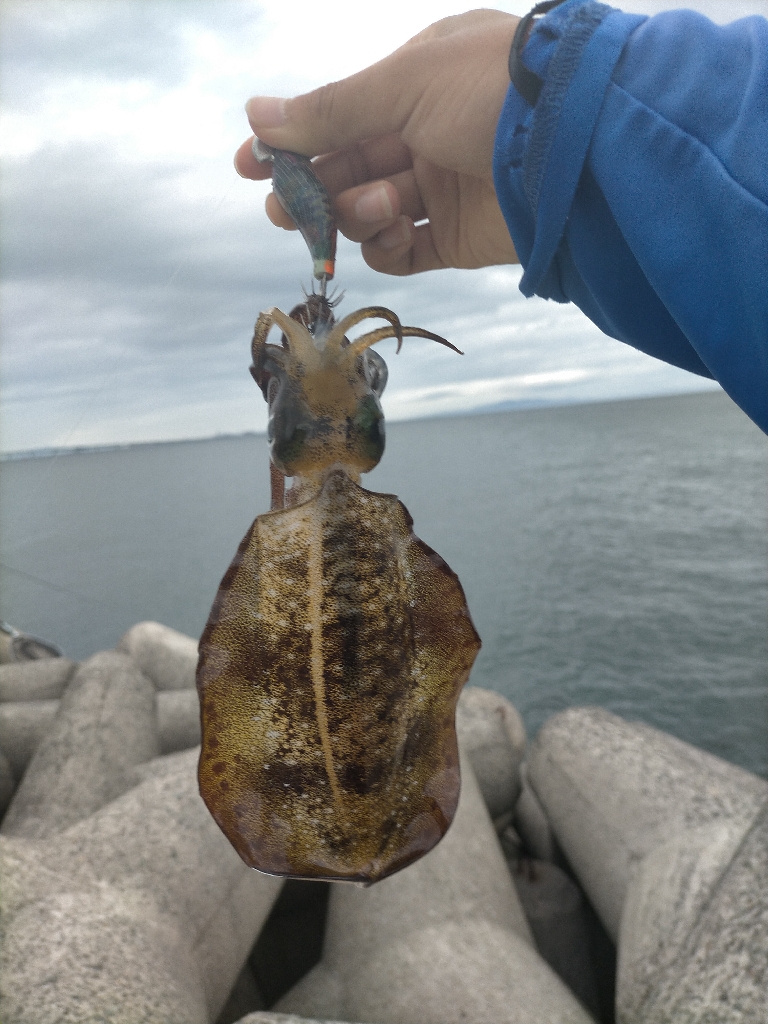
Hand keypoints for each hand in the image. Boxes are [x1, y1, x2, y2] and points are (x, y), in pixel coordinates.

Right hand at [235, 10, 519, 275]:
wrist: (576, 147)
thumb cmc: (490, 91)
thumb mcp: (403, 85)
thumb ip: (330, 109)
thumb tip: (257, 114)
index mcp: (417, 83)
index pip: (340, 116)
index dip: (293, 141)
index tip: (249, 164)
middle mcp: (426, 134)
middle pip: (347, 169)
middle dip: (311, 189)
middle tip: (282, 207)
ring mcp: (442, 188)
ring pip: (368, 212)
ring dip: (356, 212)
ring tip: (376, 204)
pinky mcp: (458, 239)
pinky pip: (402, 250)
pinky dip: (387, 245)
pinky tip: (395, 228)